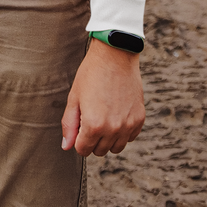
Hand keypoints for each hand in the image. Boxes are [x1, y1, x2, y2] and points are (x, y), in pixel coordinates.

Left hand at [61, 39, 144, 155]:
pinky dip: (123, 131)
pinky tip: (116, 114)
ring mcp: (128, 125)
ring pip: (116, 148)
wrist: (116, 55)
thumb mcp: (74, 98)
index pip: (83, 150)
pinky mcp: (139, 119)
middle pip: (99, 151)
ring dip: (108, 138)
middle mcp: (113, 129)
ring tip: (104, 118)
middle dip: (92, 139)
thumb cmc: (91, 74)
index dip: (78, 139)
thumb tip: (67, 146)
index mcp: (94, 125)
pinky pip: (130, 137)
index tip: (80, 125)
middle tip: (91, 117)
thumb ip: (69, 125)